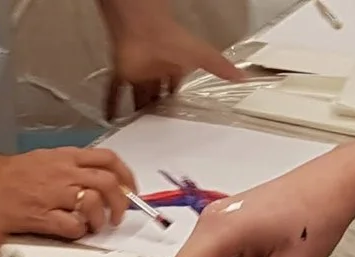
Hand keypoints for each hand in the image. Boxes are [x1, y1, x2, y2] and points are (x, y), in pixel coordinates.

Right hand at [0, 148, 134, 239]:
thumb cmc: (10, 174)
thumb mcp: (45, 159)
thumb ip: (71, 168)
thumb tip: (97, 184)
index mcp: (66, 158)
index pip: (109, 159)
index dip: (126, 177)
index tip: (130, 191)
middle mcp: (64, 173)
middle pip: (108, 183)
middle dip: (121, 203)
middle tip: (117, 217)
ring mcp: (53, 195)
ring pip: (93, 203)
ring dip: (100, 219)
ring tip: (94, 226)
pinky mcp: (40, 216)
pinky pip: (72, 226)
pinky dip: (79, 231)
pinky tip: (73, 232)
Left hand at [109, 19, 245, 116]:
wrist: (144, 27)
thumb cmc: (171, 38)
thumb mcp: (202, 56)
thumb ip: (221, 67)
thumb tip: (244, 77)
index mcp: (174, 67)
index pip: (176, 88)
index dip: (175, 101)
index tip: (176, 116)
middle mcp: (155, 71)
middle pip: (155, 95)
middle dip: (156, 110)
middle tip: (156, 129)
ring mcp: (137, 73)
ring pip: (136, 96)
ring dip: (136, 111)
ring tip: (136, 131)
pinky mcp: (121, 74)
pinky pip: (114, 93)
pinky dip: (111, 106)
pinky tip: (109, 120)